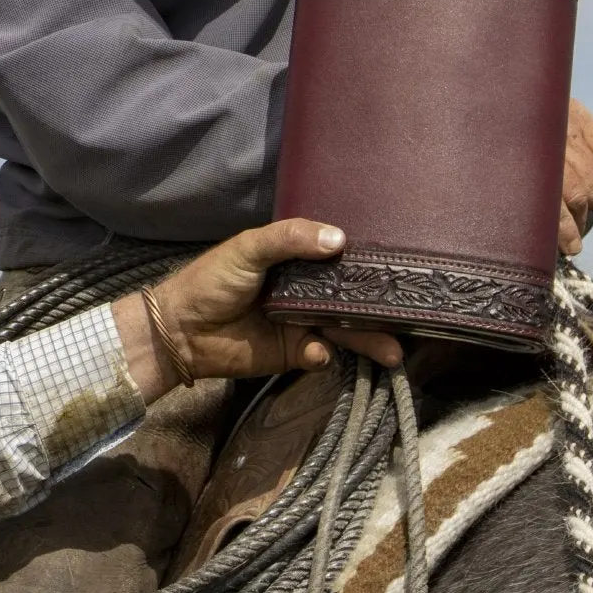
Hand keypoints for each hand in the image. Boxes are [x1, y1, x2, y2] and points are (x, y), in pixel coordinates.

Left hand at [110, 219, 402, 399]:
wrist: (180, 331)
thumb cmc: (212, 280)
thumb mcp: (248, 248)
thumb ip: (290, 239)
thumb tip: (339, 239)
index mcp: (297, 260)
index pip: (340, 259)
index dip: (366, 262)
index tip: (402, 263)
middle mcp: (307, 291)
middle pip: (351, 298)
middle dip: (380, 308)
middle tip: (412, 313)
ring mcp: (302, 322)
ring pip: (346, 331)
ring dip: (369, 340)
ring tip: (393, 350)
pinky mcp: (293, 353)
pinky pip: (320, 354)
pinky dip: (324, 353)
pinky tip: (318, 349)